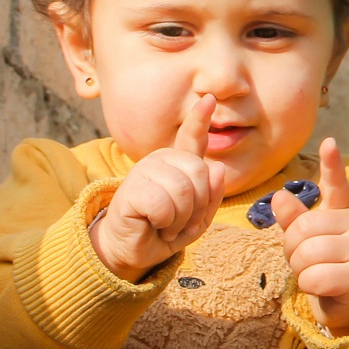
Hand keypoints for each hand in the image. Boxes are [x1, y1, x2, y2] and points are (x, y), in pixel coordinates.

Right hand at [91, 94, 227, 281]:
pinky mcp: (130, 189)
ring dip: (181, 218)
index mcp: (178, 163)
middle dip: (198, 206)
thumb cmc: (166, 229)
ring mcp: (144, 171)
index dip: (200, 119)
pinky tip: (154, 225)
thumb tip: (217, 168)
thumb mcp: (198, 216)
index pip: (192, 138)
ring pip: (183, 190)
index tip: (209, 99)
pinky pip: (164, 205)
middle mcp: (161, 160)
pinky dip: (166, 223)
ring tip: (167, 224)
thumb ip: (212, 194)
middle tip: (181, 221)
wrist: (134, 250)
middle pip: (201, 172)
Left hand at [273, 138, 348, 334]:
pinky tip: (323, 286)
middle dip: (293, 250)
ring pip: (305, 254)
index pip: (337, 183)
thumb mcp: (308, 239)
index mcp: (343, 210)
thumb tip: (278, 195)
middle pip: (302, 230)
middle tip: (308, 260)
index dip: (332, 163)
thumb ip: (294, 218)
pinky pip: (313, 277)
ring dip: (300, 270)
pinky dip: (309, 286)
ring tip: (316, 272)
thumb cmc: (325, 262)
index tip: (329, 142)